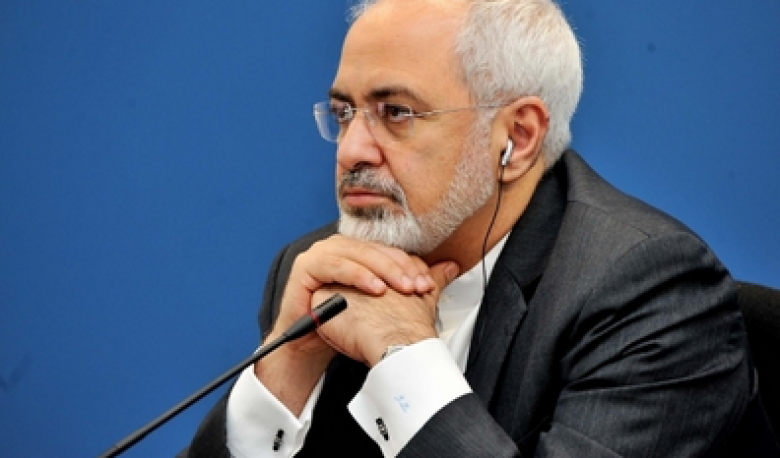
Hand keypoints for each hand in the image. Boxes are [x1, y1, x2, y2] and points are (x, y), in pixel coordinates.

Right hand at [254, 234, 456, 414]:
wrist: (310, 342)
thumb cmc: (344, 319)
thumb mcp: (384, 301)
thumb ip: (414, 281)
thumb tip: (452, 266)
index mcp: (357, 249)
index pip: (388, 250)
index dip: (409, 264)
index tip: (428, 284)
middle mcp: (340, 246)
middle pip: (374, 250)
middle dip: (399, 268)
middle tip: (418, 287)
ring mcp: (321, 253)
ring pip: (357, 254)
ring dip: (382, 270)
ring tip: (400, 288)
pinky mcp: (306, 266)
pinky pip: (335, 266)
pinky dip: (357, 275)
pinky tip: (375, 289)